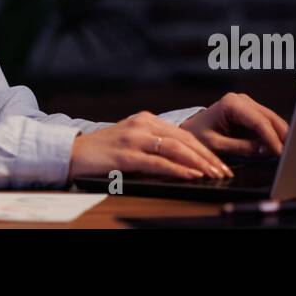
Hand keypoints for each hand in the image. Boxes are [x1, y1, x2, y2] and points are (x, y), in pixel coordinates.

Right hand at [66, 111, 236, 183]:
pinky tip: (191, 175)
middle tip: (225, 171)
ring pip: (175, 149)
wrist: (71, 153)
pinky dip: (178, 169)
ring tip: (215, 174)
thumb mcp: (131, 142)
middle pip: (184, 139)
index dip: (205, 149)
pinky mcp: (125, 155)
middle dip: (208, 156)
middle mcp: (142, 124)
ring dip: (199, 163)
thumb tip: (183, 161)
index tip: (221, 163)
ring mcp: (133, 138)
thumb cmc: (102, 151)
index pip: (184, 134)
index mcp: (146, 120)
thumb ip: (153, 146)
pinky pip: (158, 162)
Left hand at [179, 92, 288, 158]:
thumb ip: (242, 147)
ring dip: (281, 135)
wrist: (190, 130)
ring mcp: (248, 105)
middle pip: (270, 118)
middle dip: (282, 136)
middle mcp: (242, 100)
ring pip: (272, 120)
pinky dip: (274, 135)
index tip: (281, 152)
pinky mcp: (251, 113)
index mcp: (231, 103)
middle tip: (291, 154)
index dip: (272, 138)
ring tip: (288, 152)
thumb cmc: (198, 136)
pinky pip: (268, 124)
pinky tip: (280, 147)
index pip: (258, 121)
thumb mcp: (217, 145)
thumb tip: (266, 150)